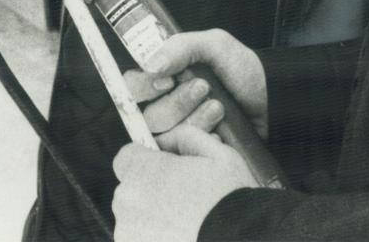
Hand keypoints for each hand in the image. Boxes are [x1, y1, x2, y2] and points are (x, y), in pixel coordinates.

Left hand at [112, 126, 253, 241]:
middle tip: (185, 199)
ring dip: (155, 219)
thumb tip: (165, 140)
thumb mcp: (217, 153)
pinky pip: (144, 239)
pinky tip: (186, 237)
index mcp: (141, 171)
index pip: (127, 158)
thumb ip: (184, 137)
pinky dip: (158, 238)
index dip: (147, 161)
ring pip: (137, 220)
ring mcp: (129, 233)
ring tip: (188, 223)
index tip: (166, 170)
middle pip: (131, 190)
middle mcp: (127, 202)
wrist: (241, 241)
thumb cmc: (229, 199)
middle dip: (152, 191)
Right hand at [123, 29, 267, 137]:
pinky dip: (204, 136)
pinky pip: (185, 151)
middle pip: (148, 114)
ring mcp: (180, 130)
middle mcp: (166, 104)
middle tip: (205, 87)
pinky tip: (221, 127)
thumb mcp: (214, 45)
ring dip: (195, 117)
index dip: (142, 86)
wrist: (274, 99)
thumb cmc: (243, 70)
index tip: (166, 80)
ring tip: (219, 106)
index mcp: (164, 77)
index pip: (131, 86)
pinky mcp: (195, 150)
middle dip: (178, 101)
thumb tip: (151, 65)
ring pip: (167, 133)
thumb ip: (180, 47)